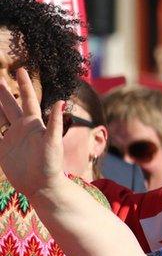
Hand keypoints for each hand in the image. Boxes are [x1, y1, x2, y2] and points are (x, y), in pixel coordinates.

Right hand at [0, 68, 64, 195]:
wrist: (42, 185)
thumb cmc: (51, 164)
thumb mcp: (53, 142)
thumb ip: (56, 122)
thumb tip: (61, 101)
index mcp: (34, 124)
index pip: (28, 99)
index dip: (24, 85)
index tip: (21, 69)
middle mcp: (22, 129)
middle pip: (10, 106)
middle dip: (3, 92)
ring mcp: (11, 139)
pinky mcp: (2, 151)